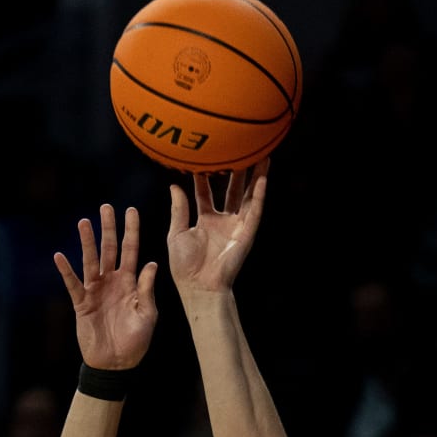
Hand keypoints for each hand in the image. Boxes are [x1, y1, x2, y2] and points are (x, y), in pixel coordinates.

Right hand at [54, 204, 158, 370]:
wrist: (115, 365)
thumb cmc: (136, 342)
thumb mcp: (148, 315)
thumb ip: (146, 289)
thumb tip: (151, 263)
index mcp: (130, 283)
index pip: (131, 251)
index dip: (132, 231)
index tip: (131, 211)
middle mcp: (112, 282)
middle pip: (109, 250)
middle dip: (108, 229)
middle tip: (106, 207)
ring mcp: (96, 292)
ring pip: (90, 261)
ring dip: (87, 242)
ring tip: (84, 223)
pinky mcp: (81, 304)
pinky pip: (72, 284)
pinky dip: (66, 271)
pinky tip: (59, 256)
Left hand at [167, 160, 267, 296]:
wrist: (199, 287)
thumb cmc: (185, 267)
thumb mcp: (177, 233)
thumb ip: (179, 209)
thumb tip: (174, 186)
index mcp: (204, 221)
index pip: (205, 193)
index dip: (204, 176)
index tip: (203, 156)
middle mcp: (222, 221)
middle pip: (232, 190)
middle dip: (236, 171)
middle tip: (238, 148)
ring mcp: (236, 226)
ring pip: (248, 196)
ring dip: (255, 176)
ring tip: (261, 154)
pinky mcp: (246, 232)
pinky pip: (255, 210)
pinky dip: (259, 193)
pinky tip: (263, 176)